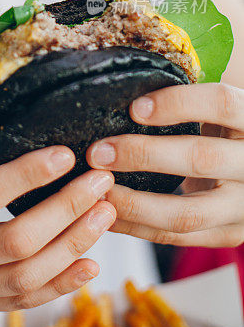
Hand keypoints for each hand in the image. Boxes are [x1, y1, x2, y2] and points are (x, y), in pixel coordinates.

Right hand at [0, 136, 115, 314]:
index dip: (27, 174)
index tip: (65, 153)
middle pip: (15, 242)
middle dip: (66, 210)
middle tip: (101, 181)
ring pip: (25, 277)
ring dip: (73, 246)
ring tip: (107, 214)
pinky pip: (20, 302)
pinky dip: (59, 286)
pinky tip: (90, 263)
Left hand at [86, 83, 243, 247]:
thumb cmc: (227, 130)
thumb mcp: (220, 110)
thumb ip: (191, 99)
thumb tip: (130, 89)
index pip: (222, 104)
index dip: (179, 103)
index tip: (135, 108)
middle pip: (201, 159)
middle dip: (143, 154)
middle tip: (100, 152)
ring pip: (188, 212)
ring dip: (134, 203)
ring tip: (98, 188)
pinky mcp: (228, 234)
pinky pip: (177, 237)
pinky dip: (137, 227)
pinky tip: (109, 212)